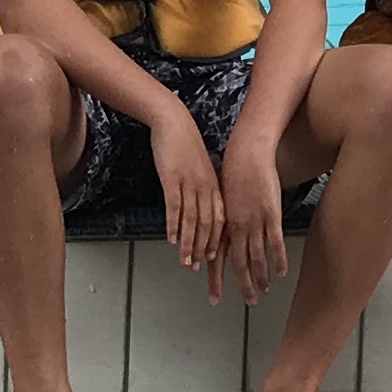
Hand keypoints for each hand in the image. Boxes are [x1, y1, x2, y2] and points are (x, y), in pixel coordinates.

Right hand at [148, 107, 224, 276]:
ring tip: (186, 262)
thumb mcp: (200, 167)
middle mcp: (206, 187)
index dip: (217, 241)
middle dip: (204, 250)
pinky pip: (175, 207)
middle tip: (199, 269)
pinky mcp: (173, 179)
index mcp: (214, 185)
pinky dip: (174, 225)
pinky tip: (172, 239)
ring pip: (192, 220)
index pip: (220, 220)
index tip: (214, 260)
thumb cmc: (185, 145)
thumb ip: (203, 187)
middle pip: (208, 225)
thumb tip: (200, 206)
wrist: (174, 122)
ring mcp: (190, 183)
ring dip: (189, 244)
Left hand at [219, 142, 291, 301]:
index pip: (217, 258)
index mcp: (222, 224)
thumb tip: (223, 232)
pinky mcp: (271, 215)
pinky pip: (275, 244)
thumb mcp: (222, 197)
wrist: (246, 154)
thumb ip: (224, 218)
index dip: (216, 279)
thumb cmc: (233, 172)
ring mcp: (254, 222)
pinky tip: (281, 272)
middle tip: (249, 302)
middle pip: (238, 264)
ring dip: (262, 277)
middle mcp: (236, 227)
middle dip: (243, 285)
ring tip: (265, 291)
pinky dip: (278, 260)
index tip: (215, 297)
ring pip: (257, 258)